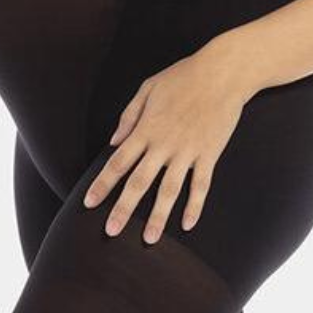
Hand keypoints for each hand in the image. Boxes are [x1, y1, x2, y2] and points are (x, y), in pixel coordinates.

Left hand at [83, 43, 253, 242]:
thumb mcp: (148, 88)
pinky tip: (188, 224)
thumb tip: (113, 141)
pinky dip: (195, 206)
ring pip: (169, 191)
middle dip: (123, 209)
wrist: (223, 73)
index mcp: (146, 129)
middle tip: (110, 232)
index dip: (102, 185)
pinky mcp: (209, 154)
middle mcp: (164, 145)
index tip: (89, 203)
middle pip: (138, 183)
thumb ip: (128, 116)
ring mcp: (188, 152)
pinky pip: (201, 185)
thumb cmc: (183, 76)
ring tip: (149, 239)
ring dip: (158, 217)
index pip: (117, 163)